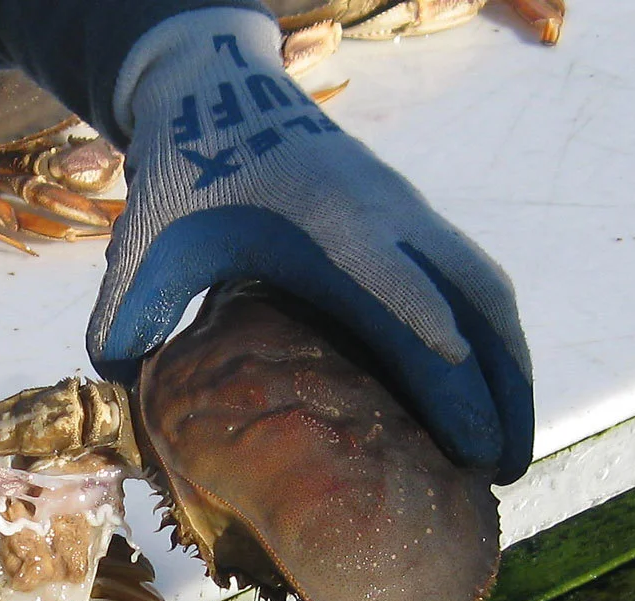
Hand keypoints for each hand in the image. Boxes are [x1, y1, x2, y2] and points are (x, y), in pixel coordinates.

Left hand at [88, 8, 532, 481]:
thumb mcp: (143, 244)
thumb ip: (127, 317)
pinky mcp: (414, 223)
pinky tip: (488, 401)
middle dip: (493, 387)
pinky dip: (492, 343)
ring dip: (509, 371)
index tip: (461, 401)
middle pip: (469, 300)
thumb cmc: (185, 173)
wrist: (222, 94)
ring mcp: (410, 215)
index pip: (390, 280)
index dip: (428, 336)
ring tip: (509, 452)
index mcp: (324, 221)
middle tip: (502, 471)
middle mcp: (386, 215)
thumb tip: (125, 393)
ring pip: (485, 294)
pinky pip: (473, 285)